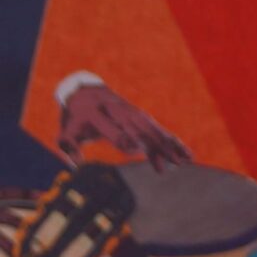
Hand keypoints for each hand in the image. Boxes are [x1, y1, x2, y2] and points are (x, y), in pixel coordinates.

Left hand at [58, 83, 191, 169]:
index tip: (134, 151)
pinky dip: (174, 142)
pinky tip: (188, 155)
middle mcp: (116, 110)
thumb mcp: (67, 131)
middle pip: (139, 129)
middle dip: (156, 144)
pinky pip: (159, 130)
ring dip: (170, 146)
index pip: (111, 127)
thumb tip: (76, 164)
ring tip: (184, 161)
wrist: (85, 92)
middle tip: (172, 161)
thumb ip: (69, 147)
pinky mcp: (141, 116)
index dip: (122, 138)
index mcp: (95, 113)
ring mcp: (131, 112)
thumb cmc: (75, 118)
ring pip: (153, 130)